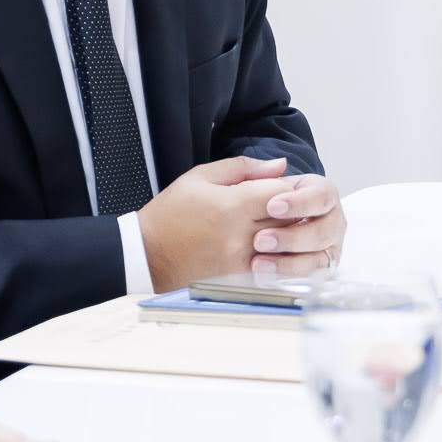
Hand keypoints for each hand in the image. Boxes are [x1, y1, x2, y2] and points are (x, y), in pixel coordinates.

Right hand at [136, 154, 296, 289]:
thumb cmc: (170, 213)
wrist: (148, 253)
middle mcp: (241, 234)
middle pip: (289, 219)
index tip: (283, 185)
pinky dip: (276, 252)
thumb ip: (244, 168)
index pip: (281, 193)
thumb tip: (279, 166)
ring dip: (288, 233)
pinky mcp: (239, 275)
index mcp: (233, 205)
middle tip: (289, 204)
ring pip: (284, 244)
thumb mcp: (201, 176)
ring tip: (281, 223)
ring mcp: (241, 258)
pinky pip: (272, 263)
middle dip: (293, 209)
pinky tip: (269, 243)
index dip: (288, 186)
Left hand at [255, 173, 344, 271]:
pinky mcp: (321, 266)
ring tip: (258, 261)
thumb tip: (280, 165)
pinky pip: (311, 274)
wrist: (258, 221)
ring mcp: (329, 244)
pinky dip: (288, 275)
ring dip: (289, 261)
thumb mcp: (253, 179)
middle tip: (260, 239)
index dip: (299, 202)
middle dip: (291, 237)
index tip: (271, 207)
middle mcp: (331, 219)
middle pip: (323, 230)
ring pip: (319, 256)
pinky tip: (265, 273)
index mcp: (321, 191)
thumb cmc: (262, 198)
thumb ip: (260, 169)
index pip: (321, 195)